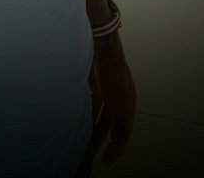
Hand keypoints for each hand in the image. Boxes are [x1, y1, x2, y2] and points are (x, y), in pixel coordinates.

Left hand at [88, 30, 136, 163]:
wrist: (100, 43)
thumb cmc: (113, 68)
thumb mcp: (121, 102)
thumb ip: (121, 124)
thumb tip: (120, 146)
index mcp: (127, 101)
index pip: (123, 129)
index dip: (116, 146)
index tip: (108, 159)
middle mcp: (116, 96)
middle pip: (109, 122)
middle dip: (101, 138)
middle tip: (91, 153)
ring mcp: (102, 88)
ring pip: (97, 113)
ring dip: (90, 126)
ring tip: (81, 140)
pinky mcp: (90, 81)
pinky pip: (87, 103)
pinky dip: (83, 113)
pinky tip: (76, 120)